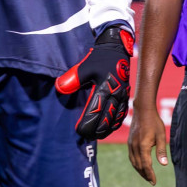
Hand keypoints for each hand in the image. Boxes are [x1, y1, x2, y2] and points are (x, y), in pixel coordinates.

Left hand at [56, 25, 134, 139]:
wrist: (117, 49)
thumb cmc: (99, 58)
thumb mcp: (83, 66)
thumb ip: (72, 78)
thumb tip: (60, 89)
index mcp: (104, 87)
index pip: (95, 110)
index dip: (87, 122)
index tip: (79, 131)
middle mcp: (115, 93)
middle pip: (107, 118)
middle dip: (97, 129)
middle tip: (86, 137)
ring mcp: (122, 95)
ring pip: (116, 117)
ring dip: (107, 129)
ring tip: (98, 136)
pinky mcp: (126, 95)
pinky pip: (122, 113)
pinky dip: (116, 122)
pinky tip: (110, 128)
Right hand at [127, 107, 168, 184]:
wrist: (142, 111)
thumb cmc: (154, 122)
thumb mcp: (161, 135)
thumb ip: (161, 150)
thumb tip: (164, 164)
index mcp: (143, 146)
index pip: (146, 165)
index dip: (150, 174)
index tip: (154, 182)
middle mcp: (134, 147)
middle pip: (139, 166)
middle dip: (145, 175)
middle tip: (152, 182)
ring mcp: (130, 145)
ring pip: (134, 162)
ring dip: (140, 171)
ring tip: (147, 176)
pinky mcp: (129, 143)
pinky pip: (131, 157)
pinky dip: (136, 164)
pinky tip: (140, 166)